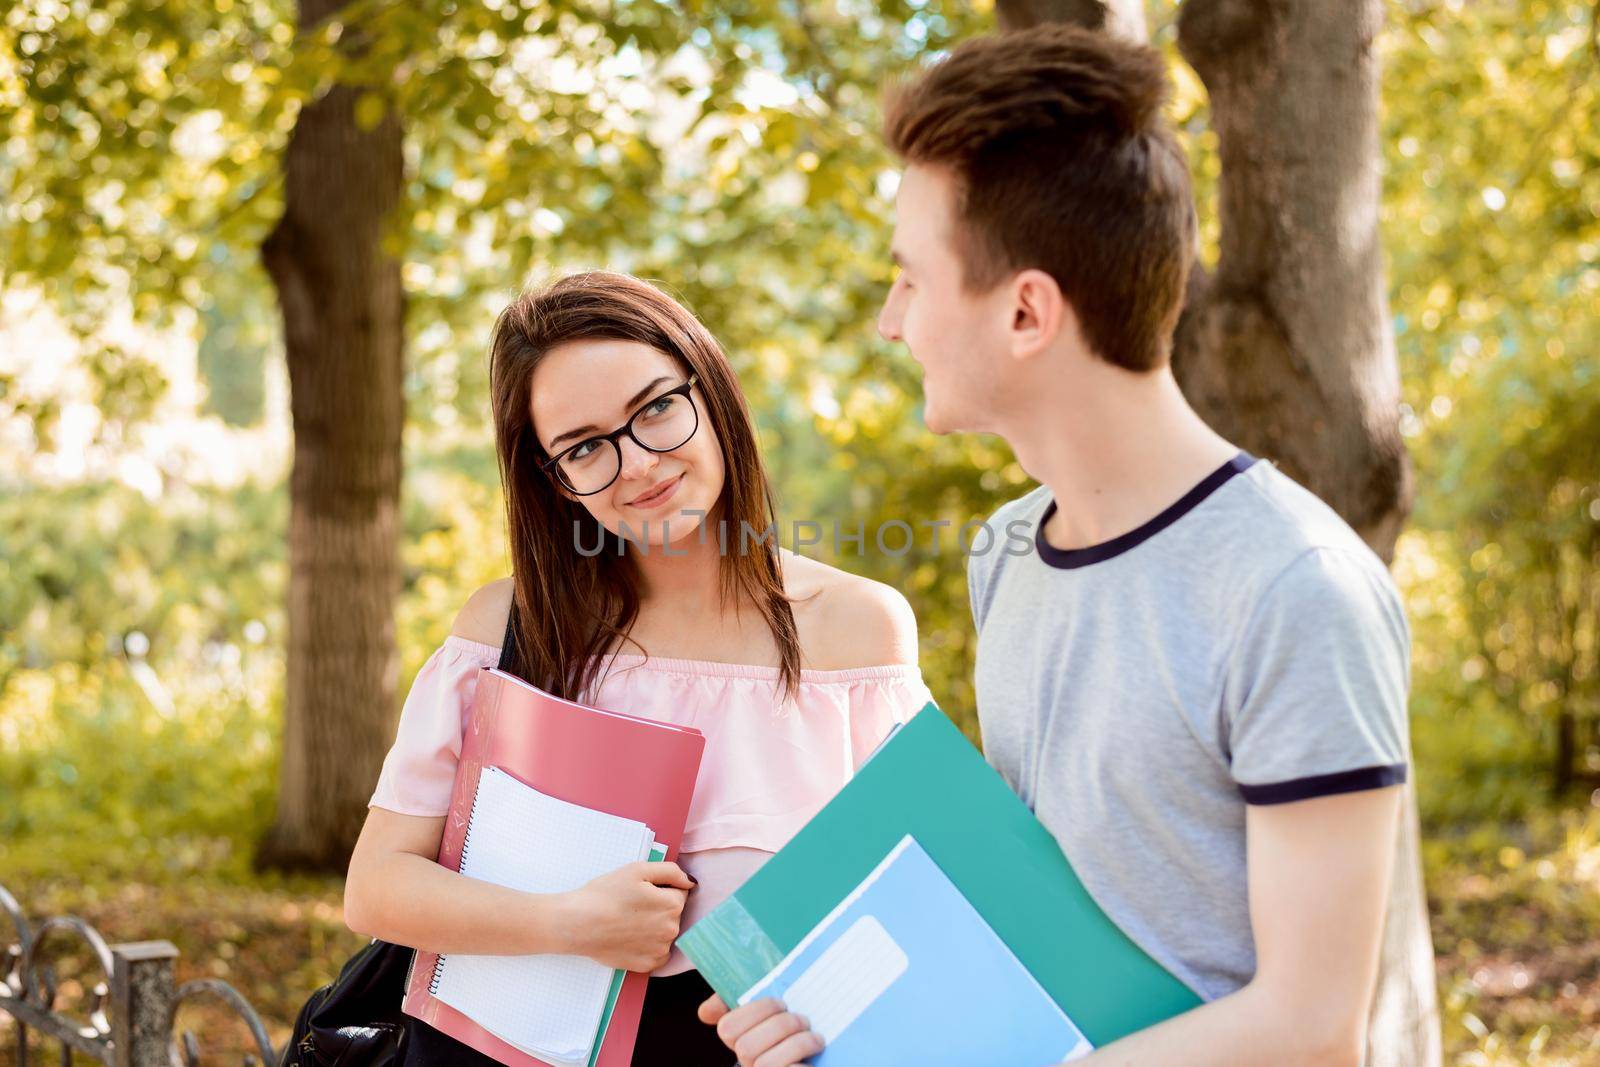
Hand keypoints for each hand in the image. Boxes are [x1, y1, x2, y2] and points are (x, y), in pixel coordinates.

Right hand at [562, 861, 692, 971]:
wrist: (578, 923)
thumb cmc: (605, 893)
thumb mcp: (638, 870)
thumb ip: (671, 872)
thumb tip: (691, 882)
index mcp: (672, 905)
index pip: (679, 892)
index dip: (660, 889)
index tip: (641, 892)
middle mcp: (672, 930)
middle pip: (674, 913)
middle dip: (659, 908)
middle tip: (632, 906)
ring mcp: (660, 950)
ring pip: (666, 933)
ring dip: (654, 927)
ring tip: (628, 922)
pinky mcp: (647, 965)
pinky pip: (657, 952)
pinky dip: (648, 946)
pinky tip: (630, 938)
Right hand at [699, 993, 822, 1066]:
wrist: (822, 1061)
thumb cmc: (798, 1032)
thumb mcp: (775, 1011)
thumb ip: (744, 999)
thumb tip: (705, 1012)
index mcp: (743, 1041)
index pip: (727, 1028)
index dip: (754, 1011)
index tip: (781, 1002)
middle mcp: (748, 1064)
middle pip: (746, 1046)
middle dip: (780, 1026)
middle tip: (804, 1020)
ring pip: (765, 1064)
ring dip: (796, 1045)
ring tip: (816, 1038)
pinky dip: (801, 1066)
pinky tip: (815, 1056)